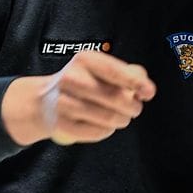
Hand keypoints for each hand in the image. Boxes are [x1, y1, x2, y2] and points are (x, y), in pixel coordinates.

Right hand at [1, 50, 155, 145]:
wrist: (43, 100)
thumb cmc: (82, 82)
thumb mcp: (100, 69)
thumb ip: (128, 73)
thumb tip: (146, 88)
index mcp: (84, 60)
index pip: (114, 71)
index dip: (135, 82)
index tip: (149, 92)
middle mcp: (71, 78)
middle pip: (116, 98)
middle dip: (132, 107)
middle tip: (134, 108)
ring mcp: (64, 102)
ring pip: (109, 119)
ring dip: (121, 120)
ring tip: (121, 117)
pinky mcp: (61, 124)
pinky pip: (98, 132)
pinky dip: (106, 130)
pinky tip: (103, 124)